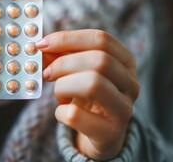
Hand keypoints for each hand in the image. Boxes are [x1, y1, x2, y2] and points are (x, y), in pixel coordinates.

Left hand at [36, 30, 138, 159]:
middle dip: (63, 63)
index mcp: (125, 61)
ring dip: (63, 85)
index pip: (100, 39)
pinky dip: (60, 111)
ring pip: (92, 84)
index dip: (67, 38)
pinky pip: (76, 116)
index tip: (42, 44)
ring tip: (58, 92)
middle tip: (47, 72)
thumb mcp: (78, 72)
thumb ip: (62, 56)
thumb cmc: (87, 96)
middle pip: (99, 60)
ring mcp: (124, 109)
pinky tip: (62, 112)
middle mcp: (130, 83)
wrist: (101, 135)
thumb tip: (41, 47)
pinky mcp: (110, 133)